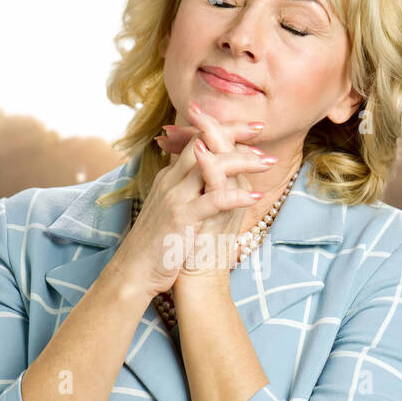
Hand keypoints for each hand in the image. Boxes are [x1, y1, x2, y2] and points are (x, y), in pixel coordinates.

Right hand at [115, 114, 274, 297]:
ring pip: (212, 166)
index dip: (222, 130)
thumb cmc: (157, 245)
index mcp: (169, 178)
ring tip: (267, 161)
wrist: (134, 272)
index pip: (196, 141)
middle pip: (203, 143)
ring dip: (243, 160)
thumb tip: (209, 181)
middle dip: (233, 133)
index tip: (249, 128)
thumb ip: (188, 192)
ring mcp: (175, 198)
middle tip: (260, 128)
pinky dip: (236, 195)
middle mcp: (170, 182)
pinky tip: (256, 196)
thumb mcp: (172, 211)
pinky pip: (213, 199)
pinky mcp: (181, 218)